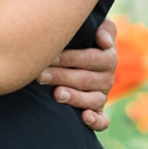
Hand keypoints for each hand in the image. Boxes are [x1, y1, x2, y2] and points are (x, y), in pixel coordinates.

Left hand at [38, 18, 118, 132]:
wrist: (81, 55)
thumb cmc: (83, 37)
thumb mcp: (96, 26)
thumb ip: (103, 28)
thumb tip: (103, 39)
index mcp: (107, 57)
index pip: (92, 58)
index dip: (70, 58)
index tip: (50, 57)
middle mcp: (107, 77)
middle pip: (86, 79)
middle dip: (62, 77)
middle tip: (40, 76)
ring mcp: (103, 95)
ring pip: (93, 100)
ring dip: (75, 98)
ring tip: (56, 95)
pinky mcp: (98, 111)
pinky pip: (103, 120)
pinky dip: (96, 122)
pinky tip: (84, 118)